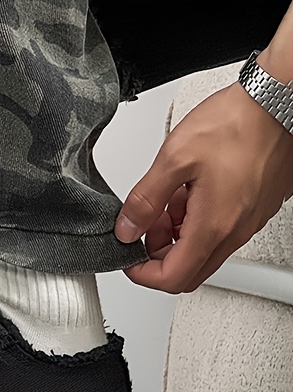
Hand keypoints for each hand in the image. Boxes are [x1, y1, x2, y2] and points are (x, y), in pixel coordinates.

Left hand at [116, 81, 292, 293]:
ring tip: (166, 204)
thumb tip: (127, 228)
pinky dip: (195, 224)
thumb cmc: (237, 122)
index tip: (128, 257)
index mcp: (213, 226)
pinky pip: (219, 233)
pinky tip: (188, 195)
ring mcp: (247, 223)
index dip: (142, 274)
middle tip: (146, 228)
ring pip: (202, 252)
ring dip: (175, 238)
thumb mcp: (174, 158)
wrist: (279, 99)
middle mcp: (234, 232)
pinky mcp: (253, 211)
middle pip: (187, 273)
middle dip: (158, 256)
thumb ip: (144, 200)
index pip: (171, 279)